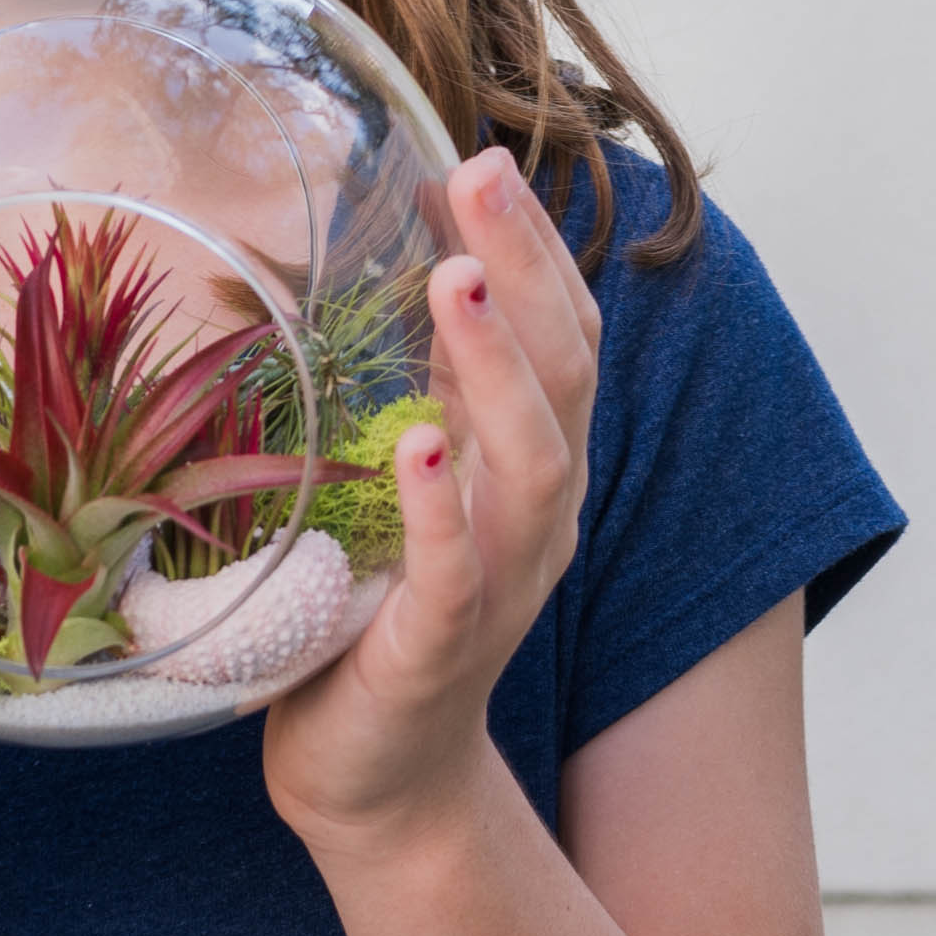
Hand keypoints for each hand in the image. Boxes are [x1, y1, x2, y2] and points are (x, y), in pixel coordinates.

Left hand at [260, 144, 602, 858]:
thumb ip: (413, 387)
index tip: (485, 159)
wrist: (375, 776)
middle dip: (527, 268)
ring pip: (533, 464)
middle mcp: (536, 517)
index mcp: (530, 465)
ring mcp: (497, 585)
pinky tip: (419, 448)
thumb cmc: (376, 607)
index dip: (536, 246)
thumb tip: (369, 258)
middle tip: (479, 176)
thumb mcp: (405, 480)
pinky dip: (442, 510)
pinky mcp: (436, 650)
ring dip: (495, 367)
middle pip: (567, 373)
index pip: (565, 334)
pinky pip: (455, 575)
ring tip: (455, 282)